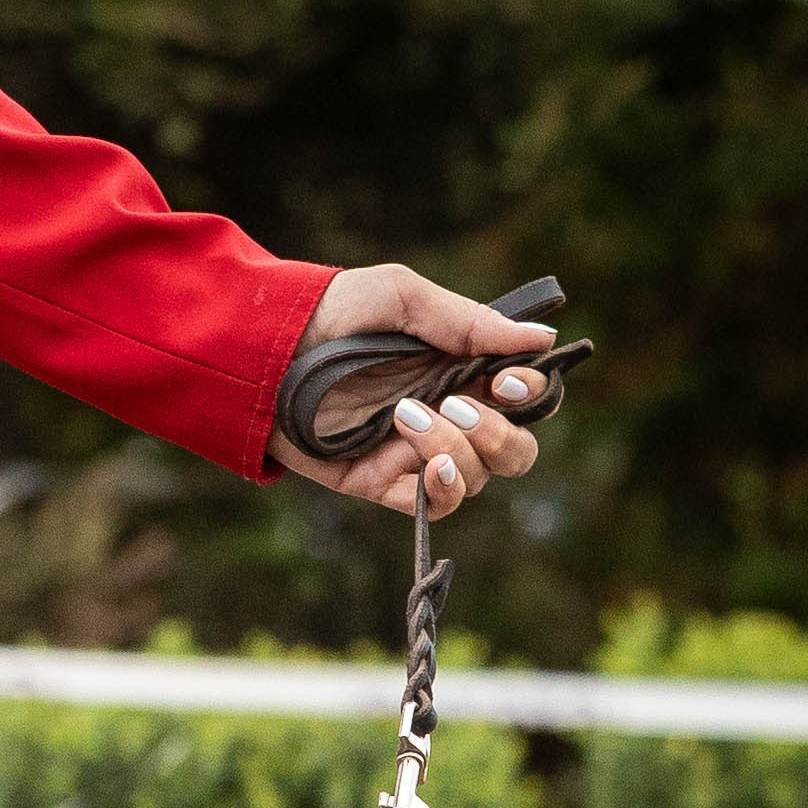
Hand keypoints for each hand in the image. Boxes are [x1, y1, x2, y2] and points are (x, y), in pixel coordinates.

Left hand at [269, 263, 552, 518]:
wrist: (265, 351)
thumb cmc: (333, 313)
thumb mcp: (402, 299)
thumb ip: (467, 322)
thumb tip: (542, 339)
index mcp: (463, 368)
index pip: (526, 397)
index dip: (531, 394)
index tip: (507, 379)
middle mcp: (449, 414)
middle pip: (514, 451)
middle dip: (502, 435)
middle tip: (462, 405)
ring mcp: (416, 453)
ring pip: (476, 478)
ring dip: (457, 450)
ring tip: (410, 415)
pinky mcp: (381, 483)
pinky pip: (432, 507)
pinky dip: (439, 489)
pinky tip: (425, 462)